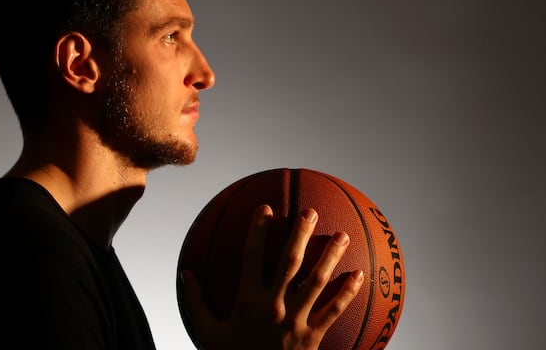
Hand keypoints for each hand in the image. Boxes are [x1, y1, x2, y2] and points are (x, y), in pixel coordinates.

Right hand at [180, 204, 363, 349]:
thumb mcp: (208, 334)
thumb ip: (196, 303)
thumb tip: (186, 273)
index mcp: (247, 302)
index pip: (252, 258)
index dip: (258, 231)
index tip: (265, 208)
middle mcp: (274, 307)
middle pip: (290, 263)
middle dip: (301, 234)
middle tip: (311, 211)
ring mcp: (296, 321)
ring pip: (317, 282)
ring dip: (331, 257)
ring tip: (343, 234)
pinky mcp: (313, 337)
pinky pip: (334, 311)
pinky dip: (348, 292)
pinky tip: (359, 274)